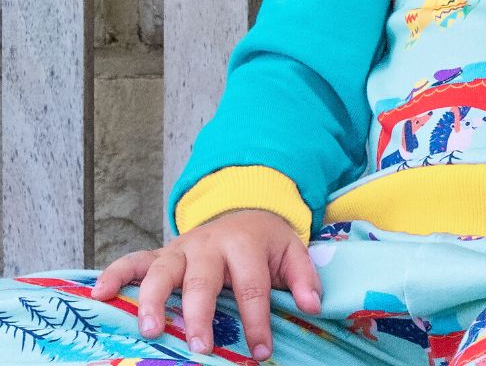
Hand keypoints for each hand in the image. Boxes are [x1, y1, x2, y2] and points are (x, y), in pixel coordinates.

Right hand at [91, 209, 320, 361]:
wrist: (244, 208)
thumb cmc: (265, 242)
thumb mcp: (291, 251)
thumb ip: (303, 278)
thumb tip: (313, 306)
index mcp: (245, 245)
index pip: (252, 287)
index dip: (256, 321)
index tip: (261, 352)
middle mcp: (210, 245)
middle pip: (203, 281)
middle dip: (201, 315)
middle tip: (201, 347)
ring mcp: (182, 249)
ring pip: (163, 271)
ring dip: (154, 300)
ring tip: (150, 330)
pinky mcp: (161, 253)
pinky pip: (133, 261)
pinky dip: (115, 274)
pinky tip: (99, 294)